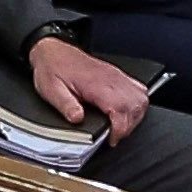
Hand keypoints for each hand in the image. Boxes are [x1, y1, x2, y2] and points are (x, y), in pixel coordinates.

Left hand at [25, 35, 154, 137]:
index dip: (120, 129)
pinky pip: (138, 89)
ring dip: (135, 116)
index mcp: (95, 84)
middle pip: (135, 106)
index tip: (112, 139)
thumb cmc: (53, 69)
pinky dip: (137, 104)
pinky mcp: (117, 75)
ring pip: (141, 98)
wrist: (53, 51)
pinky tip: (126, 112)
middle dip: (128, 126)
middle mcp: (110, 79)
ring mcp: (116, 76)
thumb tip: (78, 119)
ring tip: (120, 127)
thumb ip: (66, 105)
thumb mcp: (51, 90)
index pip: (120, 108)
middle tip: (114, 135)